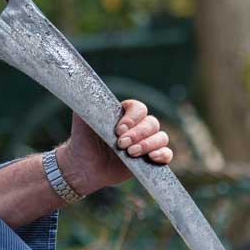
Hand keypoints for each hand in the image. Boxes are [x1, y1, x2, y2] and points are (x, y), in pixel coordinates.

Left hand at [58, 99, 173, 194]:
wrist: (82, 166)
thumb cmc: (82, 140)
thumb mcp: (82, 118)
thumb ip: (87, 101)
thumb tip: (86, 83)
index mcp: (126, 114)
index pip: (139, 108)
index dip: (133, 118)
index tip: (119, 130)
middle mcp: (138, 126)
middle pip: (152, 123)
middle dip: (138, 134)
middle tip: (121, 144)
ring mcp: (146, 143)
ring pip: (161, 137)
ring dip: (148, 144)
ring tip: (131, 153)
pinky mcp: (150, 160)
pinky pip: (167, 153)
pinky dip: (163, 154)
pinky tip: (151, 158)